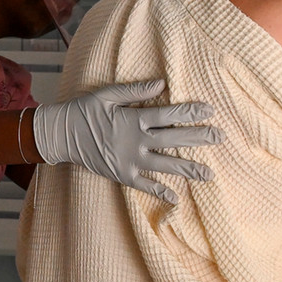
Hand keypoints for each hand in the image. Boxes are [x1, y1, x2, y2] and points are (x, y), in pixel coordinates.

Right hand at [31, 79, 221, 202]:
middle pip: (174, 139)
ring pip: (165, 165)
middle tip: (220, 137)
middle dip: (199, 138)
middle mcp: (135, 141)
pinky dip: (160, 192)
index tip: (210, 110)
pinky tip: (177, 197)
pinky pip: (145, 185)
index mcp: (133, 119)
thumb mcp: (107, 95)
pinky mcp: (122, 175)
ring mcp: (130, 160)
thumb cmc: (84, 111)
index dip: (190, 113)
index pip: (169, 115)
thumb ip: (135, 91)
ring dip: (188, 169)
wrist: (61, 135)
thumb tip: (161, 84)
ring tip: (209, 173)